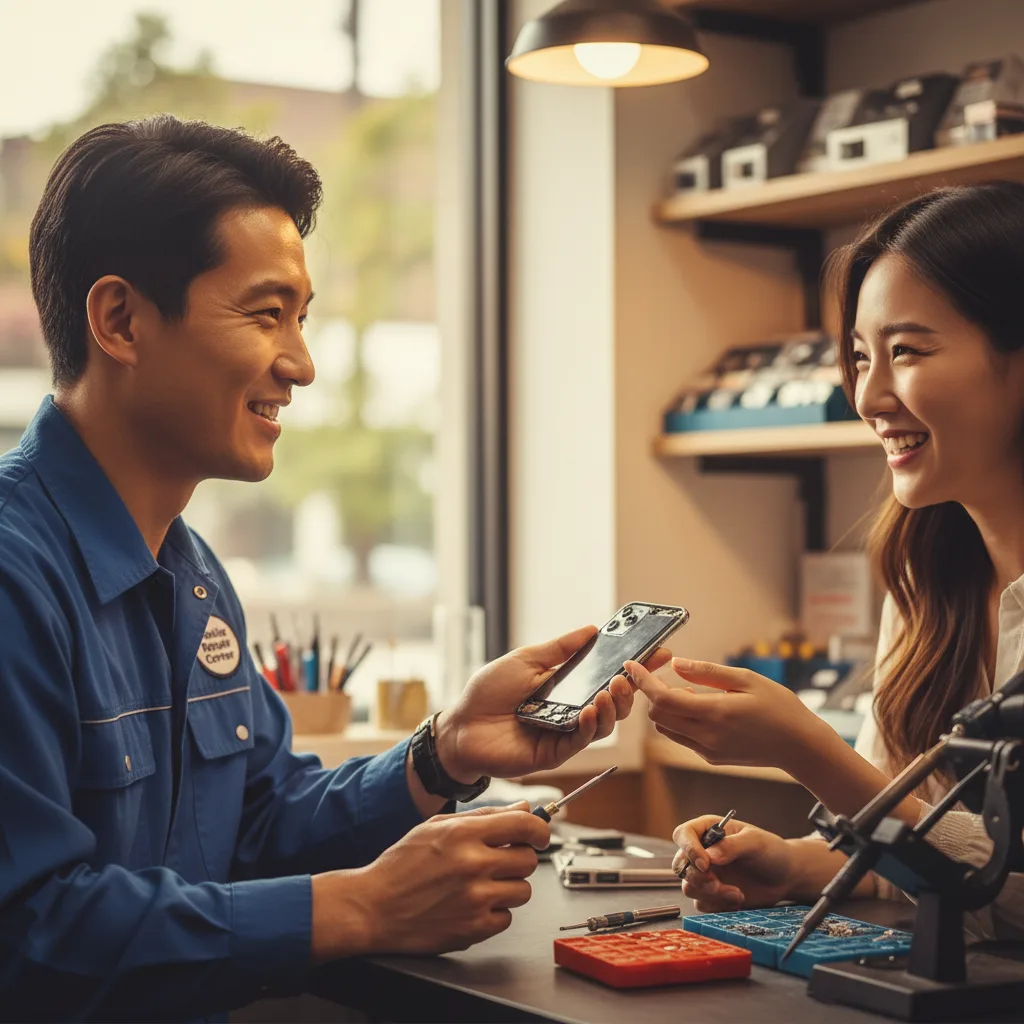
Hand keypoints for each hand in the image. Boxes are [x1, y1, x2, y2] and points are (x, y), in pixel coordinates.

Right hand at [312, 803, 548, 959]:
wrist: (373, 907)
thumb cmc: (401, 865)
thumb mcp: (437, 827)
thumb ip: (484, 816)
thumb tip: (524, 808)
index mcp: (463, 834)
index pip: (525, 825)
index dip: (540, 829)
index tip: (539, 834)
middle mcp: (473, 865)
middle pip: (528, 860)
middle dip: (518, 859)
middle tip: (498, 861)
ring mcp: (475, 899)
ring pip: (522, 891)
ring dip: (508, 887)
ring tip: (481, 885)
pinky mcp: (473, 929)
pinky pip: (506, 918)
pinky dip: (494, 913)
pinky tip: (472, 905)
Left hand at [435, 624, 670, 781]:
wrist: (460, 727)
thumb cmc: (487, 693)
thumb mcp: (525, 660)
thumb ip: (559, 648)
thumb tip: (591, 629)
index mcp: (566, 687)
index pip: (606, 675)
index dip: (633, 665)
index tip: (659, 650)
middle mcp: (570, 711)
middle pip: (613, 703)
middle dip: (629, 688)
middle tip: (633, 674)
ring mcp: (564, 733)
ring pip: (603, 724)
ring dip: (613, 706)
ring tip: (612, 689)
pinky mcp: (554, 753)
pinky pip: (580, 740)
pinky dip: (589, 725)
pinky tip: (588, 711)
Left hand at [626, 656, 825, 774]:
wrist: (800, 746)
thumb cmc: (779, 707)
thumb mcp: (746, 679)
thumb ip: (707, 673)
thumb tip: (675, 665)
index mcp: (715, 713)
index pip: (663, 699)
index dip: (643, 681)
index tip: (631, 665)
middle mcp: (706, 736)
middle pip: (657, 716)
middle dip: (653, 694)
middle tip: (667, 675)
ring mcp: (707, 750)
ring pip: (666, 729)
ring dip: (666, 709)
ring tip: (690, 692)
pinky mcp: (711, 758)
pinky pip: (682, 738)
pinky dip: (680, 721)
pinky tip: (701, 708)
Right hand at [673, 815, 796, 911]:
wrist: (785, 877)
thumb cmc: (771, 851)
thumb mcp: (755, 842)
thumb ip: (731, 846)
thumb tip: (709, 856)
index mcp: (708, 830)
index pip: (683, 835)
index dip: (688, 849)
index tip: (705, 864)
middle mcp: (702, 851)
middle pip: (681, 865)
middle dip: (698, 878)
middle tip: (718, 884)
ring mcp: (707, 874)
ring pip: (689, 887)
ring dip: (711, 894)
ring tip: (737, 894)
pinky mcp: (713, 895)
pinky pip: (702, 904)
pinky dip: (719, 905)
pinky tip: (739, 899)